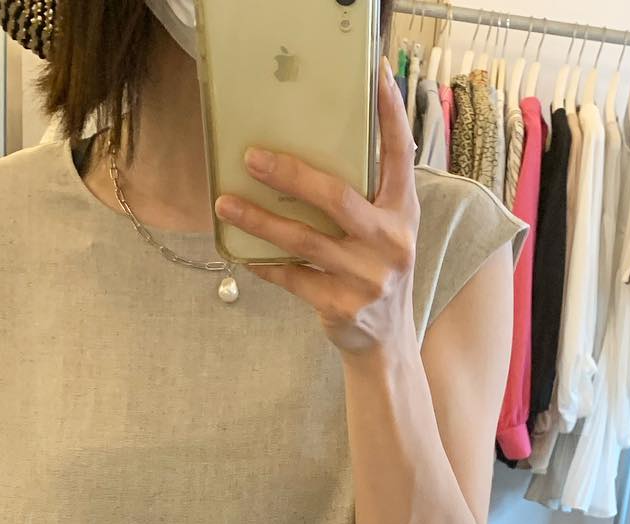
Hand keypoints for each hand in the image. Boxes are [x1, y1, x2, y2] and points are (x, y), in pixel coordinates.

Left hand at [213, 58, 419, 355]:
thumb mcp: (386, 231)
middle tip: (252, 157)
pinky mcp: (342, 306)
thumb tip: (310, 151)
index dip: (390, 114)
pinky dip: (264, 263)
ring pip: (304, 240)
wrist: (387, 342)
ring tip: (225, 204)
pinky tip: (240, 250)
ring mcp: (367, 278)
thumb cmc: (375, 271)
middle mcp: (391, 243)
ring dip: (260, 220)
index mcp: (404, 213)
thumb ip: (367, 195)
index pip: (399, 155)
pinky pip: (292, 277)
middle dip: (291, 175)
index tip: (377, 74)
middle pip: (337, 198)